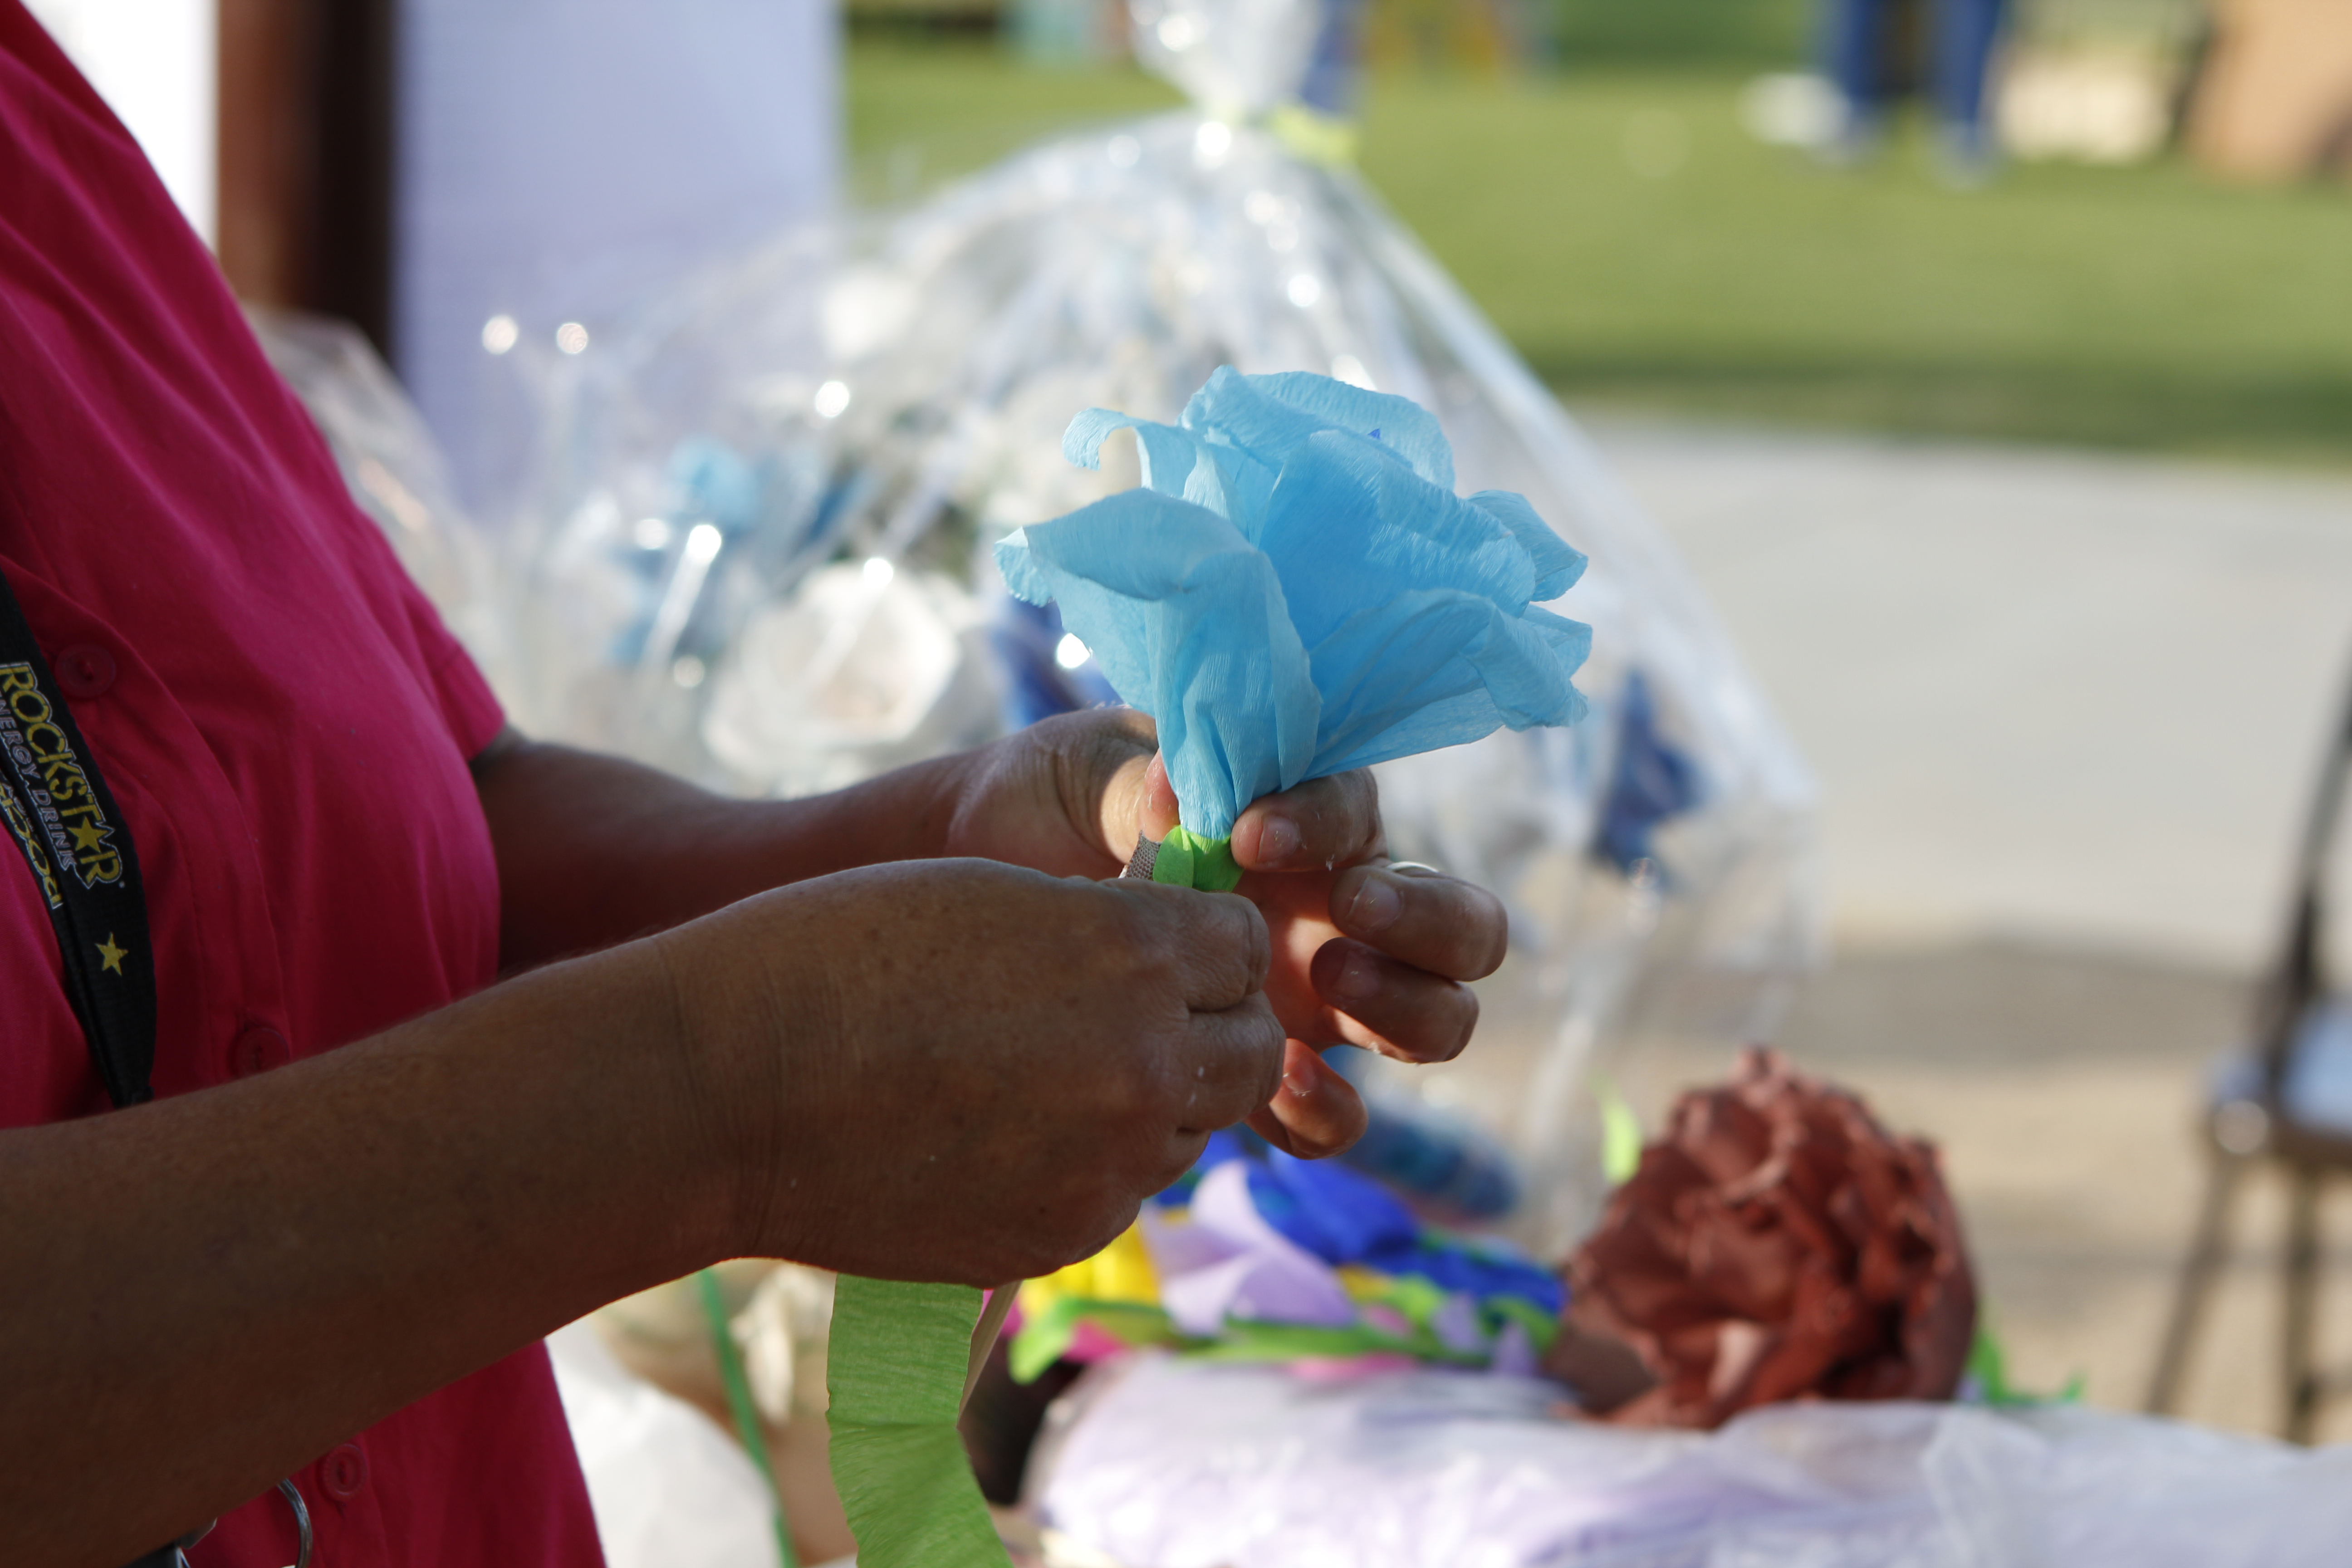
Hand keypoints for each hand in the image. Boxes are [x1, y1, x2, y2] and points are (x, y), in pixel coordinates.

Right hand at [659, 857, 1282, 1284]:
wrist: (729, 1087)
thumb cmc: (841, 955)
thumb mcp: (995, 896)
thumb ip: (1104, 931)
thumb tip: (1173, 963)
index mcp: (1133, 954)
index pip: (1245, 947)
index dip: (1204, 943)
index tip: (1157, 945)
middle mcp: (1146, 1064)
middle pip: (1250, 1047)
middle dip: (1206, 1025)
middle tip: (1126, 1014)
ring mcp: (1108, 1164)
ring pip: (1191, 1125)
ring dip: (1152, 1098)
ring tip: (1047, 1074)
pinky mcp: (1063, 1235)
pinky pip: (1124, 1189)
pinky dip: (1092, 1161)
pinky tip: (1006, 1132)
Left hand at [942, 712, 1509, 1159]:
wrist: (970, 888)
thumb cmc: (1038, 808)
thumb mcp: (1081, 776)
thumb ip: (1142, 785)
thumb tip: (1187, 792)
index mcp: (1299, 817)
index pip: (1360, 812)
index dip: (1327, 822)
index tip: (1252, 836)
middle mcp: (1333, 908)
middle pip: (1462, 925)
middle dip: (1425, 919)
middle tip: (1347, 912)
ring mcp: (1317, 997)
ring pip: (1436, 1019)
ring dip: (1404, 1006)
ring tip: (1323, 983)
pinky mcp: (1272, 1074)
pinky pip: (1338, 1113)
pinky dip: (1325, 1111)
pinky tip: (1276, 1090)